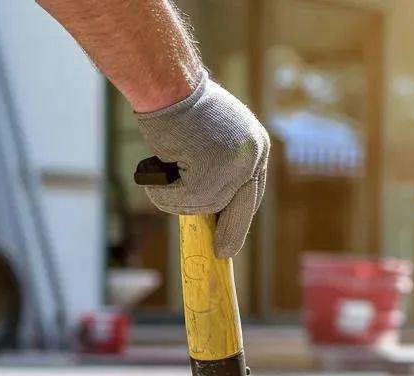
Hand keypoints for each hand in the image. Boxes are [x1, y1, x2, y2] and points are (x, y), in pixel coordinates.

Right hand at [136, 73, 269, 258]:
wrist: (167, 84)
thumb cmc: (182, 105)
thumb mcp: (216, 136)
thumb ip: (222, 167)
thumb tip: (216, 206)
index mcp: (257, 147)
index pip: (251, 193)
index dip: (239, 218)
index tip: (232, 241)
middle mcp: (254, 157)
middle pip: (240, 209)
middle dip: (228, 233)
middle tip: (221, 253)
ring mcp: (234, 167)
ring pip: (204, 206)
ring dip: (177, 197)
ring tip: (164, 169)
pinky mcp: (210, 176)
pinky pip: (182, 203)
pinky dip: (163, 193)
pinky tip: (157, 170)